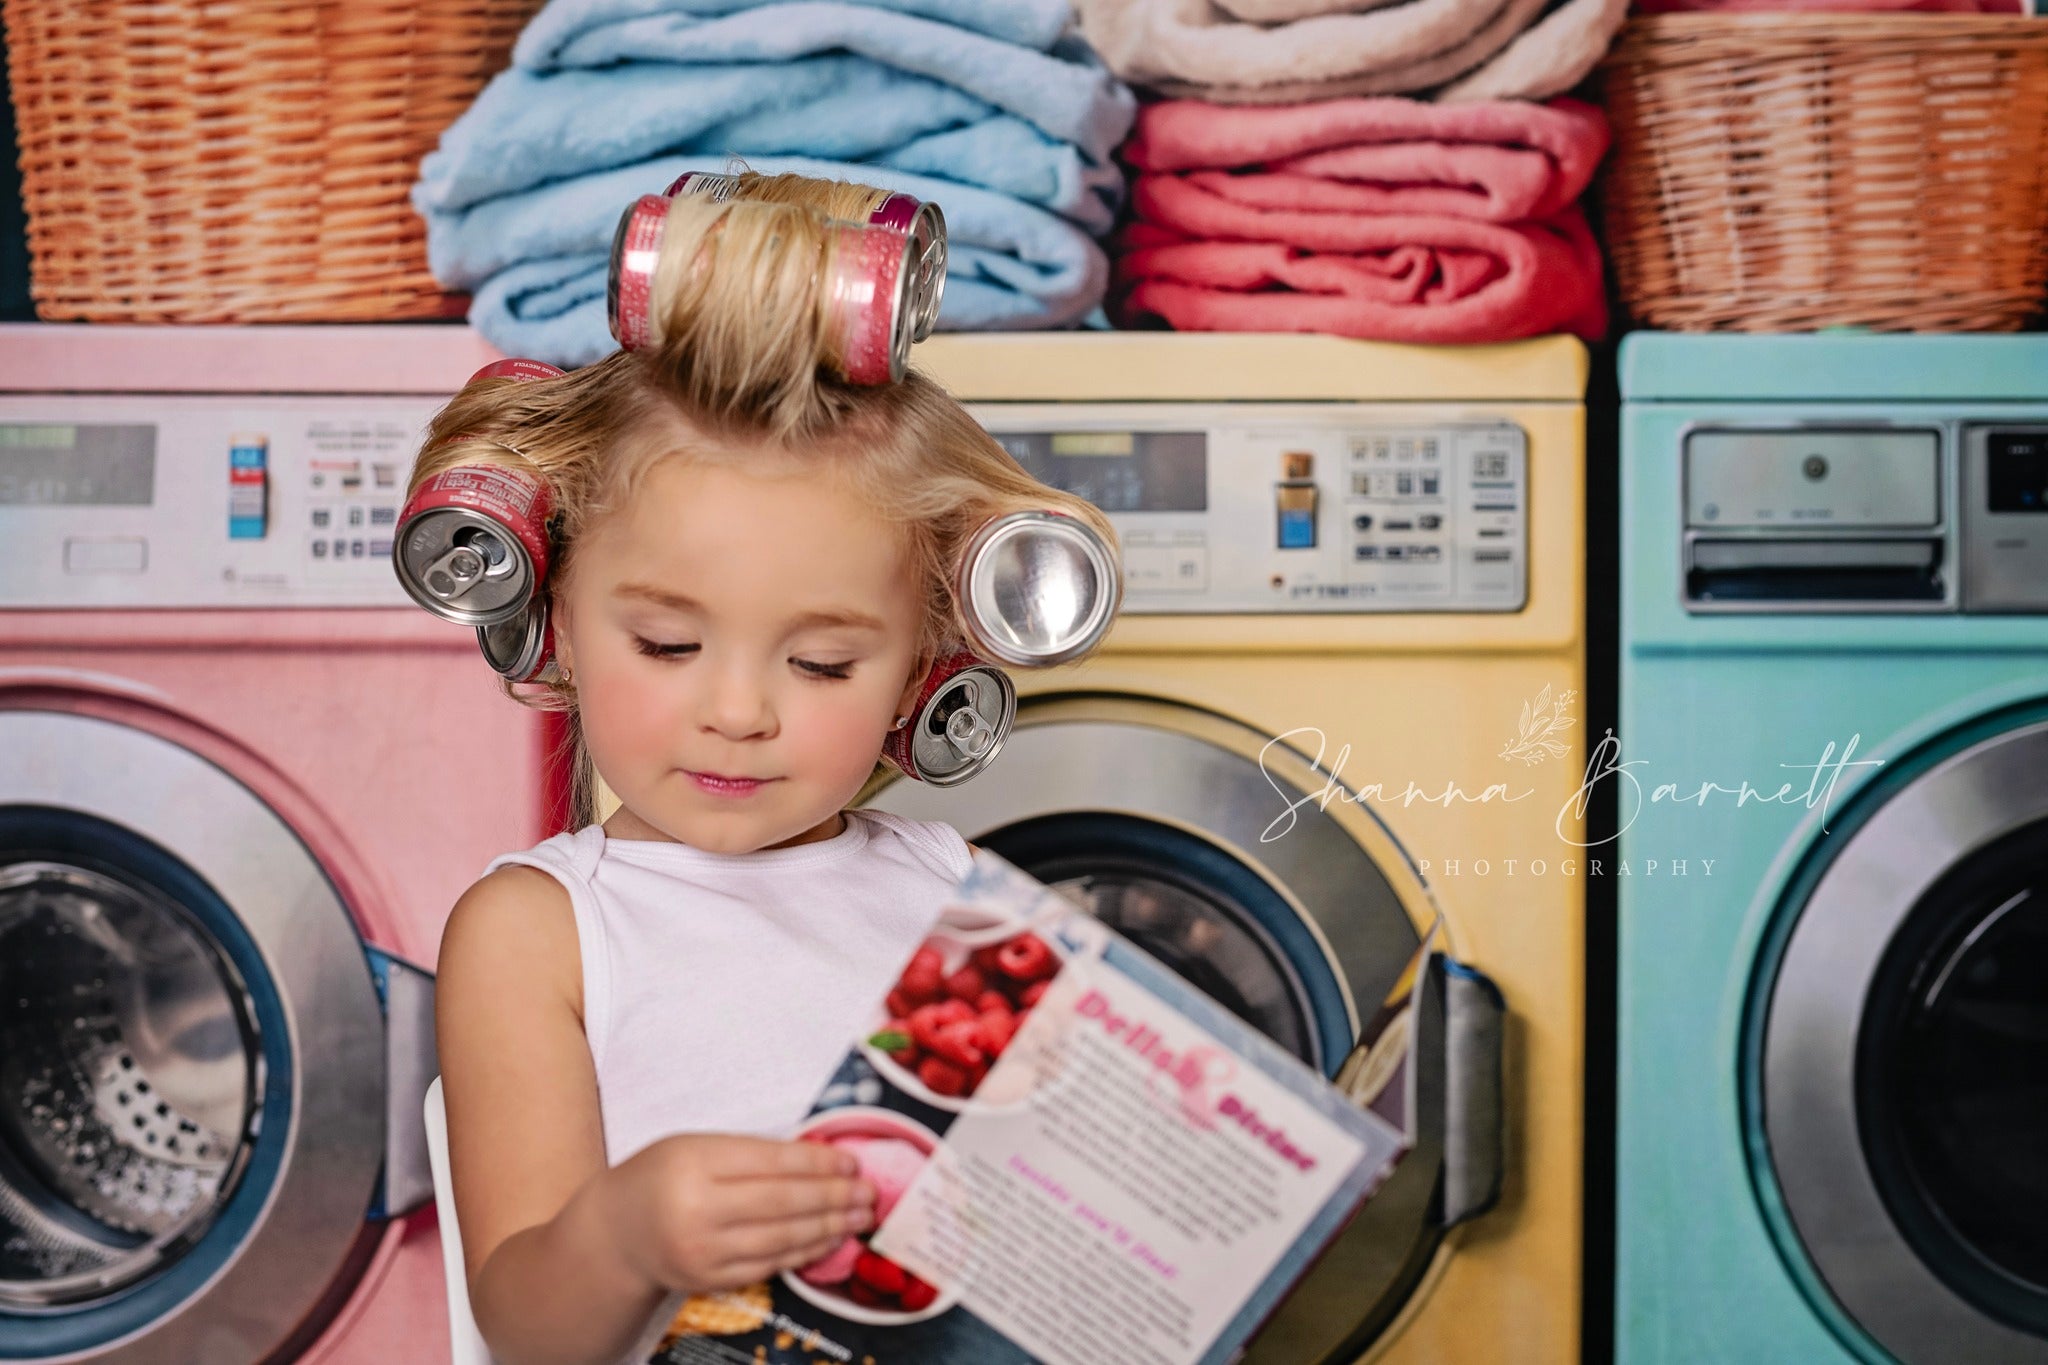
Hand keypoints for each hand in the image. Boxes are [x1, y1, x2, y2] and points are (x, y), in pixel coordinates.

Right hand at [607, 1133, 876, 1296]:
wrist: (616, 1233)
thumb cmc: (661, 1177)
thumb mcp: (696, 1146)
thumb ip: (750, 1152)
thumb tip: (819, 1158)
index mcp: (695, 1164)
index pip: (773, 1163)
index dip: (819, 1163)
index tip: (851, 1162)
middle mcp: (698, 1210)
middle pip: (784, 1203)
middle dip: (834, 1197)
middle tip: (869, 1192)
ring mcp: (704, 1251)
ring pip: (782, 1239)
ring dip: (829, 1227)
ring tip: (859, 1216)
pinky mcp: (710, 1280)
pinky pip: (769, 1265)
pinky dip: (804, 1252)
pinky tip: (829, 1239)